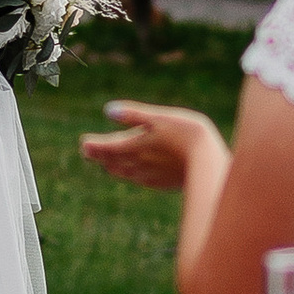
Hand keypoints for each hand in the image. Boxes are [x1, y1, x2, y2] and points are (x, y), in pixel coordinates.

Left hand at [82, 100, 218, 190]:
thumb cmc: (186, 134)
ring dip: (113, 166)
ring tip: (107, 163)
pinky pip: (140, 180)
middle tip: (89, 151)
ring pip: (125, 172)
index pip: (107, 147)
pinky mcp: (163, 183)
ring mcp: (151, 176)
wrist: (209, 162)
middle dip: (100, 156)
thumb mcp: (159, 117)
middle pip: (113, 161)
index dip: (94, 145)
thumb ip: (133, 114)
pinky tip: (134, 174)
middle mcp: (138, 164)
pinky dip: (131, 175)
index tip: (84, 143)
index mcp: (134, 146)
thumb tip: (108, 109)